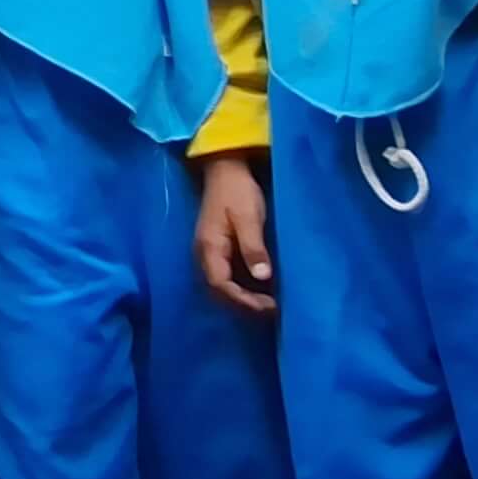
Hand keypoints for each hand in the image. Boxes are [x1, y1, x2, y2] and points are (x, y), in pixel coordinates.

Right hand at [194, 153, 275, 315]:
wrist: (225, 168)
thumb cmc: (237, 191)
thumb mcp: (249, 217)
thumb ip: (253, 247)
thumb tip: (262, 277)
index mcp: (209, 248)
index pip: (221, 285)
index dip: (243, 300)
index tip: (268, 307)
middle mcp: (205, 255)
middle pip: (219, 291)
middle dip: (243, 304)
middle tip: (272, 310)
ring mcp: (210, 252)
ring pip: (223, 285)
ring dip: (243, 298)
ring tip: (269, 304)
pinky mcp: (218, 249)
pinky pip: (227, 276)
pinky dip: (242, 287)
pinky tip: (260, 288)